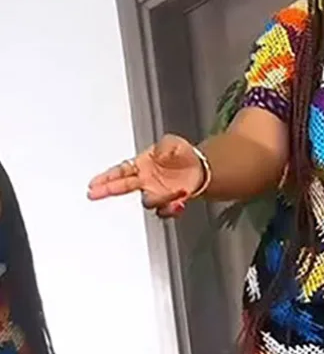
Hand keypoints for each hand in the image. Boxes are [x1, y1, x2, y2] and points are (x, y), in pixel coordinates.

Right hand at [87, 134, 204, 216]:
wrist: (200, 170)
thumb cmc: (182, 155)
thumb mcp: (172, 142)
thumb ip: (164, 147)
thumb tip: (157, 154)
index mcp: (141, 166)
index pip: (119, 172)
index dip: (106, 178)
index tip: (94, 183)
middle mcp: (145, 182)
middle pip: (123, 188)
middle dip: (108, 190)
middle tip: (95, 193)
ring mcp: (157, 194)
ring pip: (148, 201)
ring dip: (158, 199)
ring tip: (174, 192)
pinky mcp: (170, 203)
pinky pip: (166, 211)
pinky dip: (171, 209)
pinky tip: (179, 204)